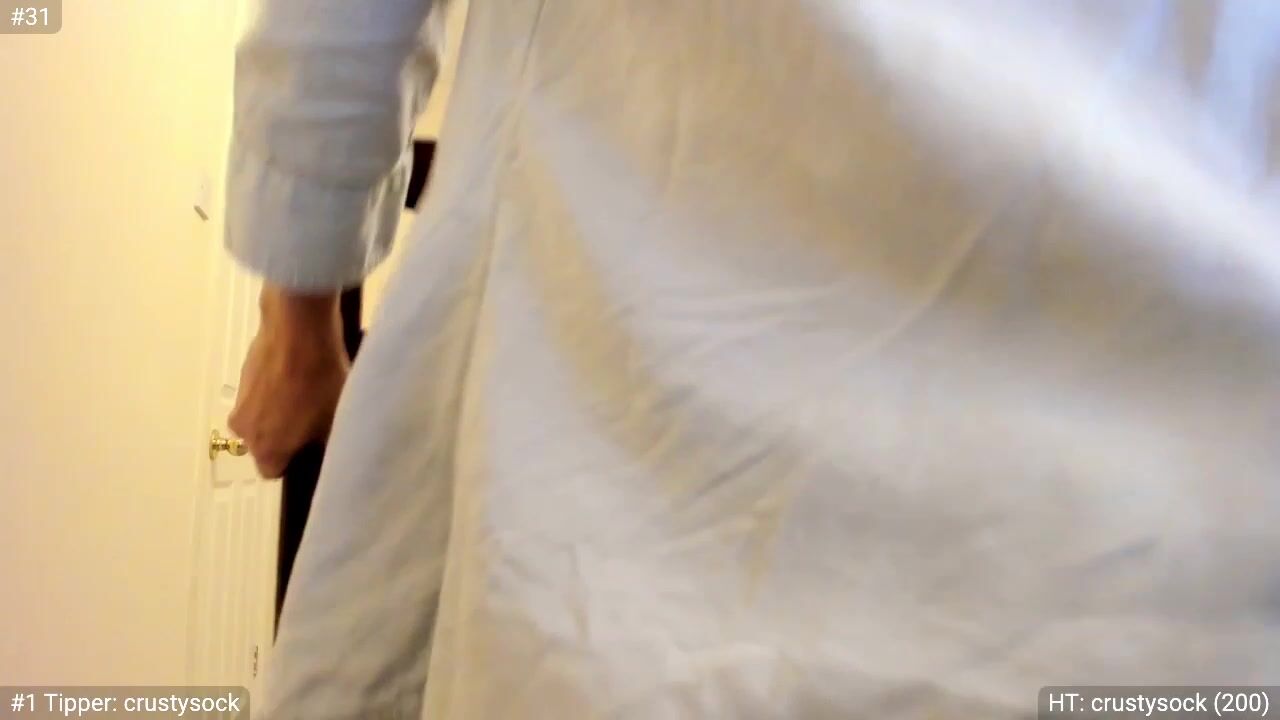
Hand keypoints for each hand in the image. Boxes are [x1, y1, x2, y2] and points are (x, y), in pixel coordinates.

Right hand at [228, 285, 349, 478]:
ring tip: (309, 392)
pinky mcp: (243, 373)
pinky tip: (299, 373)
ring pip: (262, 416)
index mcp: (265, 450)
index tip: (313, 448)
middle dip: (287, 436)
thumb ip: (327, 446)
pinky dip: (275, 388)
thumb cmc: (321, 383)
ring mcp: (240, 399)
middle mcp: (244, 431)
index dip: (295, 462)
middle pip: (266, 443)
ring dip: (280, 410)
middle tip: (315, 419)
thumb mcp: (336, 422)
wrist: (297, 329)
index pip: (274, 472)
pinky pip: (260, 391)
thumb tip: (326, 451)